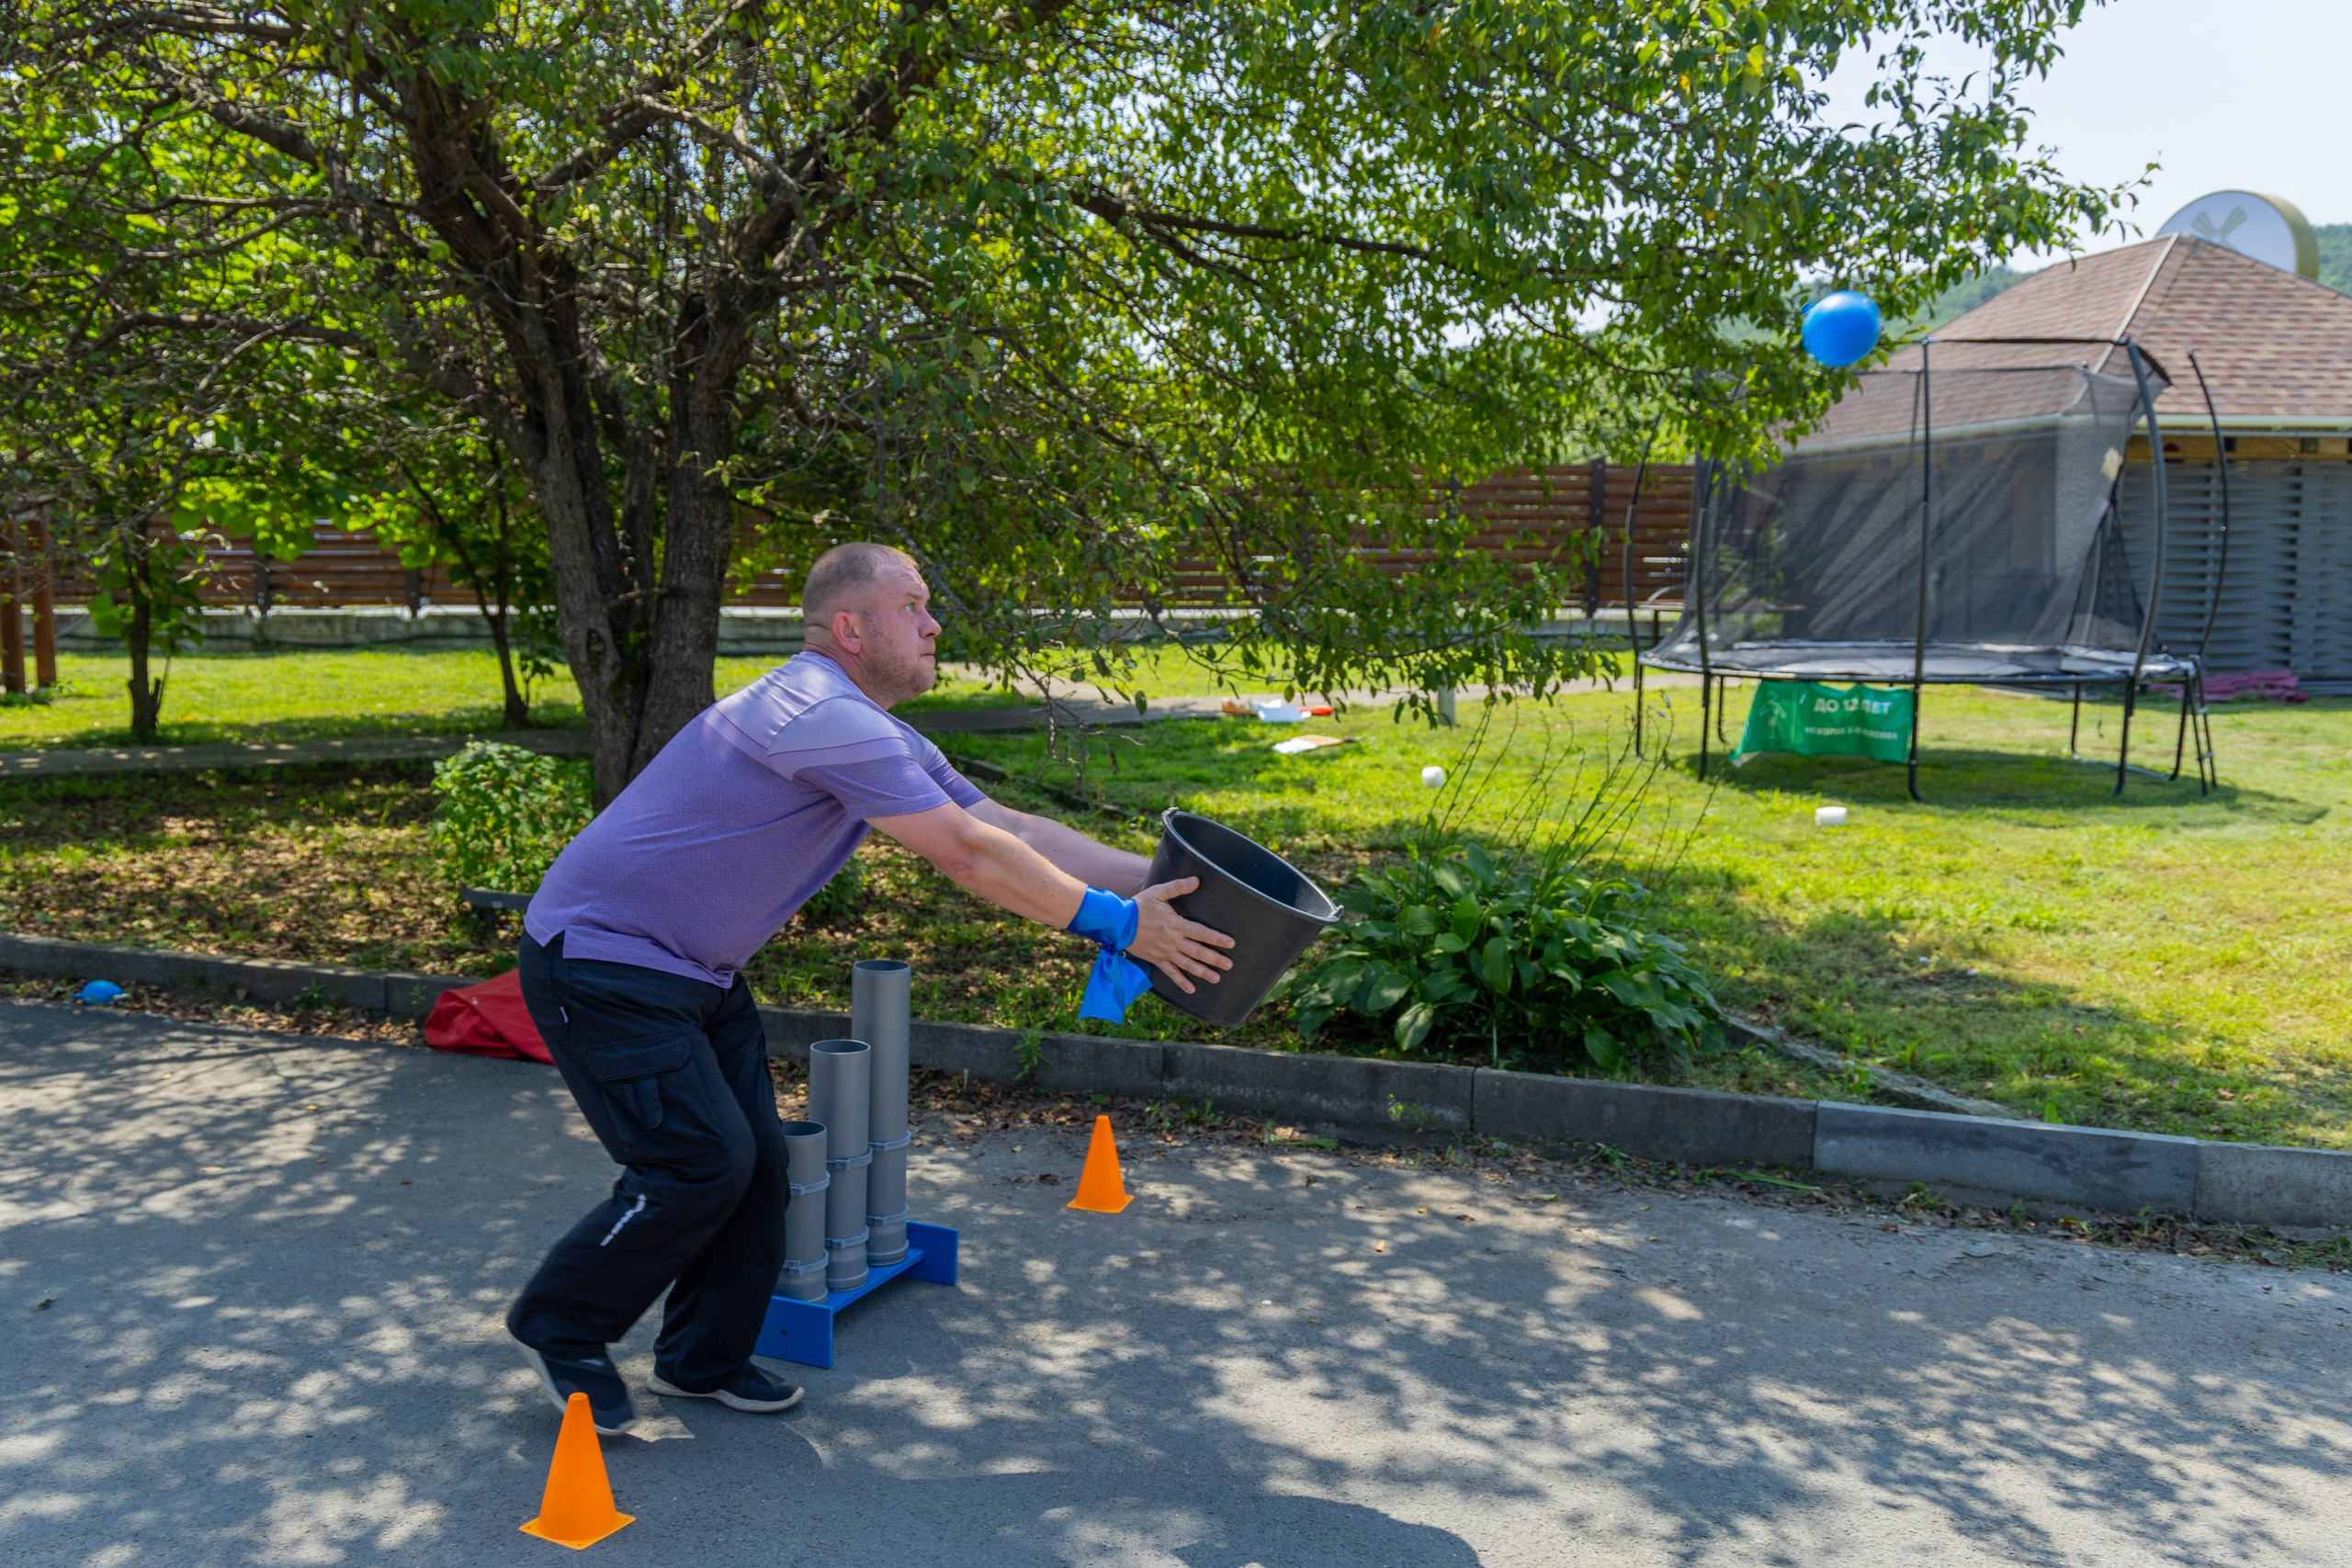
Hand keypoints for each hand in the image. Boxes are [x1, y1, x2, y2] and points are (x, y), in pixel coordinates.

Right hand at [1125, 877, 1234, 993]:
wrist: (1119, 923)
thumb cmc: (1140, 906)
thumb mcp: (1159, 892)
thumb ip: (1178, 887)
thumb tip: (1196, 880)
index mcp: (1176, 925)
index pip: (1202, 933)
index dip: (1217, 938)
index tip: (1231, 943)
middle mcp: (1173, 941)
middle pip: (1198, 952)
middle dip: (1215, 959)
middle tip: (1229, 965)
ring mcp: (1165, 953)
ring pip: (1187, 965)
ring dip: (1202, 972)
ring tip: (1216, 978)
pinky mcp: (1156, 960)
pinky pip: (1170, 973)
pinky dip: (1181, 982)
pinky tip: (1191, 989)